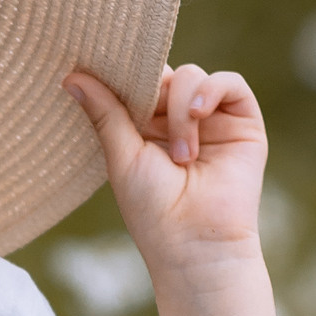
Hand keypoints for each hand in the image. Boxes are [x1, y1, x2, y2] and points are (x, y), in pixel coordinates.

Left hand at [63, 63, 266, 277]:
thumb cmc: (153, 209)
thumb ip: (105, 112)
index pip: (137, 83)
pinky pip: (230, 82)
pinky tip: (198, 114)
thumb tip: (71, 76)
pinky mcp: (244, 122)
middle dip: (152, 92)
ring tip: (182, 156)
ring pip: (191, 76)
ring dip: (180, 109)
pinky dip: (210, 90)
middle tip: (146, 120)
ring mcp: (212, 120)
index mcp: (145, 129)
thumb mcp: (122, 156)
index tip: (106, 72)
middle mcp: (178, 120)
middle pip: (163, 74)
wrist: (195, 243)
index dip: (125, 76)